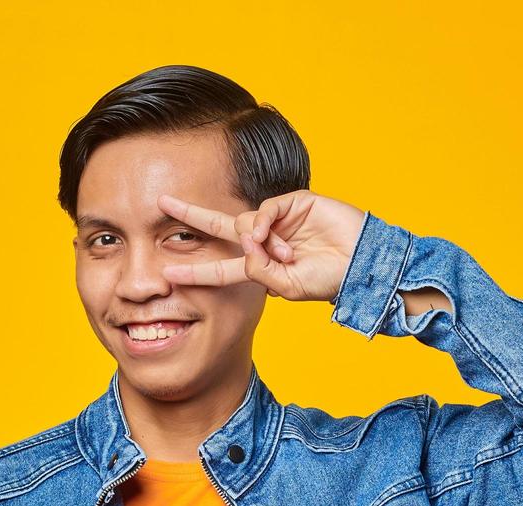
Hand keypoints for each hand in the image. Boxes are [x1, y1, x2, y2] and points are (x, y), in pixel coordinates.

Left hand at [158, 190, 366, 302]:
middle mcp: (264, 241)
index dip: (194, 270)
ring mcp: (279, 221)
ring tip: (287, 255)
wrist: (361, 266)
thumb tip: (244, 241)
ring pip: (248, 223)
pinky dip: (264, 222)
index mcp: (260, 267)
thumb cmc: (327, 281)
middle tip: (162, 202)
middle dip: (191, 214)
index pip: (219, 268)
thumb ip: (260, 269)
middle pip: (219, 226)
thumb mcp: (287, 286)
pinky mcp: (295, 203)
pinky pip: (266, 208)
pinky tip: (270, 235)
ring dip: (262, 242)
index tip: (167, 272)